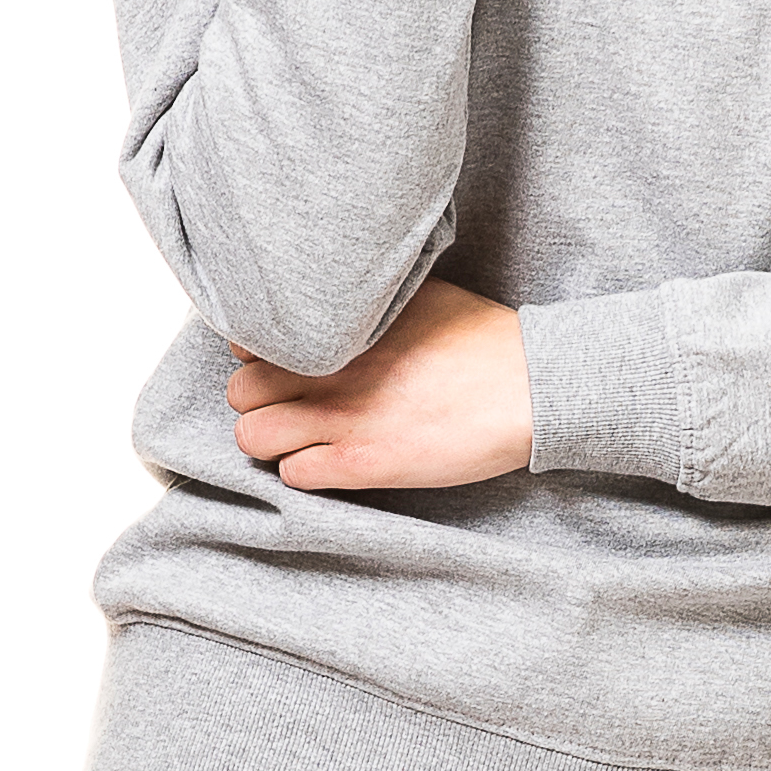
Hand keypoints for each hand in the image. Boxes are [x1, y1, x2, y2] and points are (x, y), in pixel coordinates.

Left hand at [229, 280, 533, 495]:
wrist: (530, 386)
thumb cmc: (483, 339)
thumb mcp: (418, 294)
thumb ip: (367, 300)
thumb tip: (339, 295)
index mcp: (340, 326)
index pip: (251, 341)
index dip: (260, 359)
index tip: (283, 368)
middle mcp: (332, 368)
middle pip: (239, 391)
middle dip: (258, 403)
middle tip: (290, 409)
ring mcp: (344, 417)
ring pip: (253, 437)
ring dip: (272, 442)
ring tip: (304, 441)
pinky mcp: (365, 462)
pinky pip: (294, 475)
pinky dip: (304, 472)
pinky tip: (333, 463)